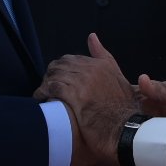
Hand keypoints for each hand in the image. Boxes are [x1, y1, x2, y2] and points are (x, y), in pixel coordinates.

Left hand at [35, 34, 136, 165]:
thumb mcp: (118, 76)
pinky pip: (51, 88)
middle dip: (52, 75)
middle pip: (61, 65)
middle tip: (48, 86)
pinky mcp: (74, 96)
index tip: (59, 78)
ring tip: (43, 93)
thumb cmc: (123, 107)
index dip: (63, 69)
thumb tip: (91, 36)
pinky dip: (42, 92)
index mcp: (100, 64)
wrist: (124, 128)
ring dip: (46, 84)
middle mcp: (91, 69)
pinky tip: (40, 98)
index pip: (72, 59)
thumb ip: (104, 56)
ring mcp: (82, 82)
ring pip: (55, 75)